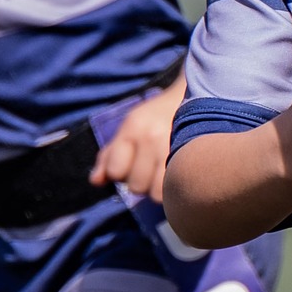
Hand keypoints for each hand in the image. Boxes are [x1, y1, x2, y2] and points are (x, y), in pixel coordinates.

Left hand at [91, 73, 185, 202]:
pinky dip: (174, 190)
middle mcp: (152, 137)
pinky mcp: (196, 156)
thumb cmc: (157, 116)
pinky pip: (177, 189)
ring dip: (158, 189)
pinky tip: (176, 178)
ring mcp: (175, 147)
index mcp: (133, 128)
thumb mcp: (130, 128)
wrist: (194, 97)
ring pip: (156, 193)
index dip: (120, 173)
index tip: (130, 165)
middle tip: (150, 170)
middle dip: (141, 183)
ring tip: (164, 176)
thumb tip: (95, 182)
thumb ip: (109, 155)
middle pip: (136, 186)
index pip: (115, 171)